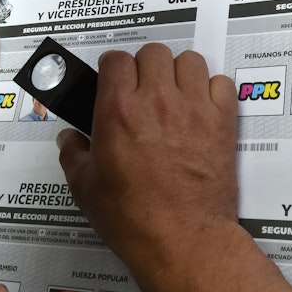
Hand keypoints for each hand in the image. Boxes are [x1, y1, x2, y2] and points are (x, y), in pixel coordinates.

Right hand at [57, 43, 291, 291]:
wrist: (183, 239)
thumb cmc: (136, 218)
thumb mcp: (86, 189)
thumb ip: (73, 155)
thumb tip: (69, 140)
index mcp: (118, 111)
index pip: (115, 60)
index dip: (113, 67)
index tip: (113, 78)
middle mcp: (156, 101)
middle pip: (153, 52)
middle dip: (145, 66)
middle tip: (142, 88)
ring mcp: (193, 108)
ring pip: (189, 60)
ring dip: (179, 72)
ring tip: (173, 93)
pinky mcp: (221, 121)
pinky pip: (221, 83)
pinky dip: (212, 89)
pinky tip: (201, 107)